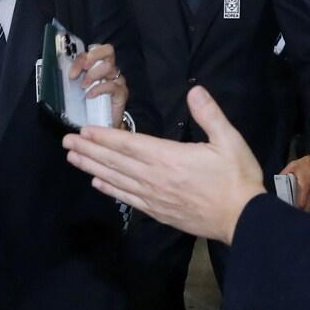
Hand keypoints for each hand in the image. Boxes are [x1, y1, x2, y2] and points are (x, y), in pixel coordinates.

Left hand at [63, 86, 265, 242]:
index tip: (83, 130)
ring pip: (116, 180)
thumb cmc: (237, 178)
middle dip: (89, 150)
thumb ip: (210, 114)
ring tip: (73, 159)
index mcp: (169, 158)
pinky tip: (97, 183)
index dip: (104, 137)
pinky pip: (128, 199)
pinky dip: (110, 190)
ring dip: (93, 168)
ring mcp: (154, 197)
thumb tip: (195, 90)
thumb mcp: (230, 140)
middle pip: (115, 162)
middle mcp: (155, 178)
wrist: (243, 219)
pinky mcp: (158, 212)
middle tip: (66, 142)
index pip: (128, 144)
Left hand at [69, 43, 129, 128]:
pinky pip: (112, 85)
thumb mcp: (77, 88)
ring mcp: (117, 80)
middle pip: (107, 50)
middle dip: (93, 56)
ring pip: (109, 67)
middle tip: (83, 69)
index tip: (72, 72)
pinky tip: (90, 95)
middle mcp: (110, 69)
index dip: (82, 57)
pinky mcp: (122, 93)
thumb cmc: (88, 104)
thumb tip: (61, 69)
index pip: (93, 50)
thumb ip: (74, 76)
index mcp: (98, 65)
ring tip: (84, 87)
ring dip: (93, 75)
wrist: (100, 123)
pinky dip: (99, 89)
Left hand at [281, 154, 309, 214]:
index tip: (289, 211)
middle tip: (292, 214)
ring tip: (299, 214)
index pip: (301, 203)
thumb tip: (277, 183)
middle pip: (308, 209)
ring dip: (307, 213)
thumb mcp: (293, 166)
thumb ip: (284, 174)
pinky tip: (307, 210)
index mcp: (305, 186)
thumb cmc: (307, 163)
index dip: (295, 209)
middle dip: (300, 213)